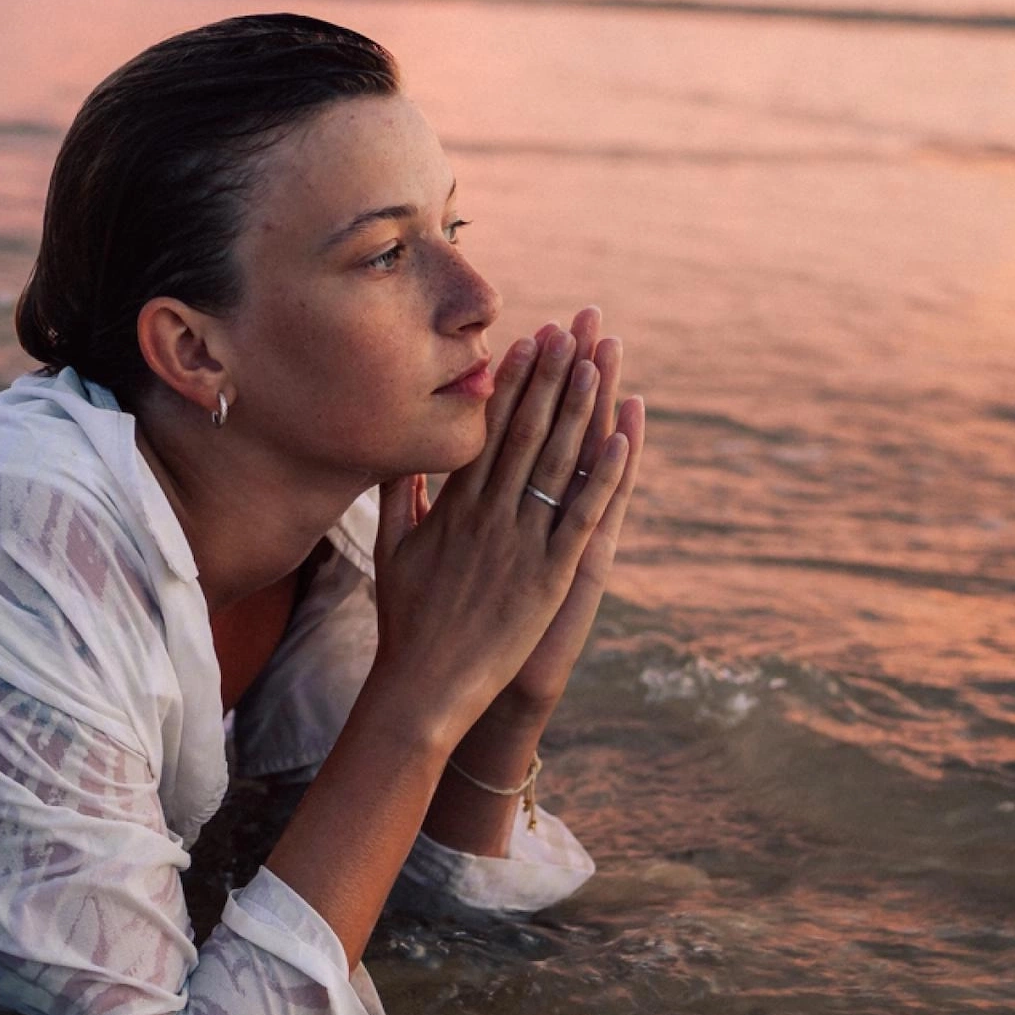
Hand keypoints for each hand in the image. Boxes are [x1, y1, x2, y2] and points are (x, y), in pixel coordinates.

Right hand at [365, 315, 632, 751]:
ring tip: (598, 362)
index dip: (511, 382)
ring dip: (580, 410)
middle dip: (550, 376)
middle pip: (526, 432)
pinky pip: (583, 516)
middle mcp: (489, 515)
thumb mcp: (391, 549)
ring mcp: (521, 543)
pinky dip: (604, 476)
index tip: (526, 339)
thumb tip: (397, 451)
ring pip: (557, 462)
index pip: (487, 429)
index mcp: (454, 506)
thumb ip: (398, 497)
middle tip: (571, 328)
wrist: (424, 686)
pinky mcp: (549, 576)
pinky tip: (623, 440)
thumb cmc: (406, 621)